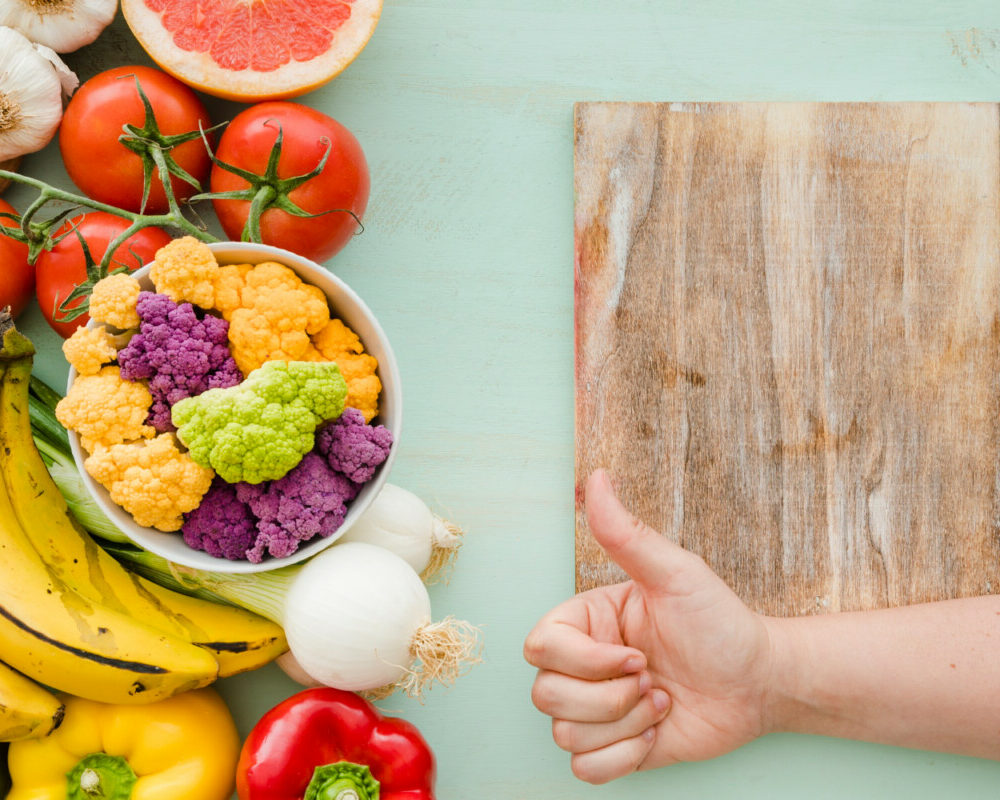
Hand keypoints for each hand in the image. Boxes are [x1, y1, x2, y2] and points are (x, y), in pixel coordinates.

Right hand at [523, 469, 775, 783]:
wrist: (760, 681)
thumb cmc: (721, 623)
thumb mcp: (675, 574)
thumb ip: (626, 533)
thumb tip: (596, 477)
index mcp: (586, 622)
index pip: (538, 648)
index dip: (584, 661)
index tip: (637, 654)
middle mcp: (583, 665)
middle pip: (545, 695)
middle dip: (609, 698)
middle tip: (654, 678)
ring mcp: (596, 709)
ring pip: (565, 734)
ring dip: (626, 724)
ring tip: (662, 700)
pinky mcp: (615, 747)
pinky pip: (586, 769)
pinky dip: (626, 757)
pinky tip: (657, 731)